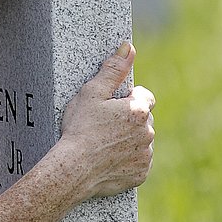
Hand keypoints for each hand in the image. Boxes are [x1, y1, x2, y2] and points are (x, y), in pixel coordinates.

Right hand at [58, 41, 154, 200]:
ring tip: (104, 144)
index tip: (112, 107)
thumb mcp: (92, 93)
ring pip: (142, 141)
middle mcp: (148, 132)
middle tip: (104, 126)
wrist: (73, 169)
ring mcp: (145, 155)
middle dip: (129, 120)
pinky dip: (127, 160)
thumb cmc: (80, 129)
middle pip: (143, 119)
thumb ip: (113, 69)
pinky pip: (138, 162)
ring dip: (129, 140)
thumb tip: (129, 47)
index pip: (145, 96)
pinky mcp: (140, 174)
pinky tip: (109, 159)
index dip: (127, 99)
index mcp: (139, 110)